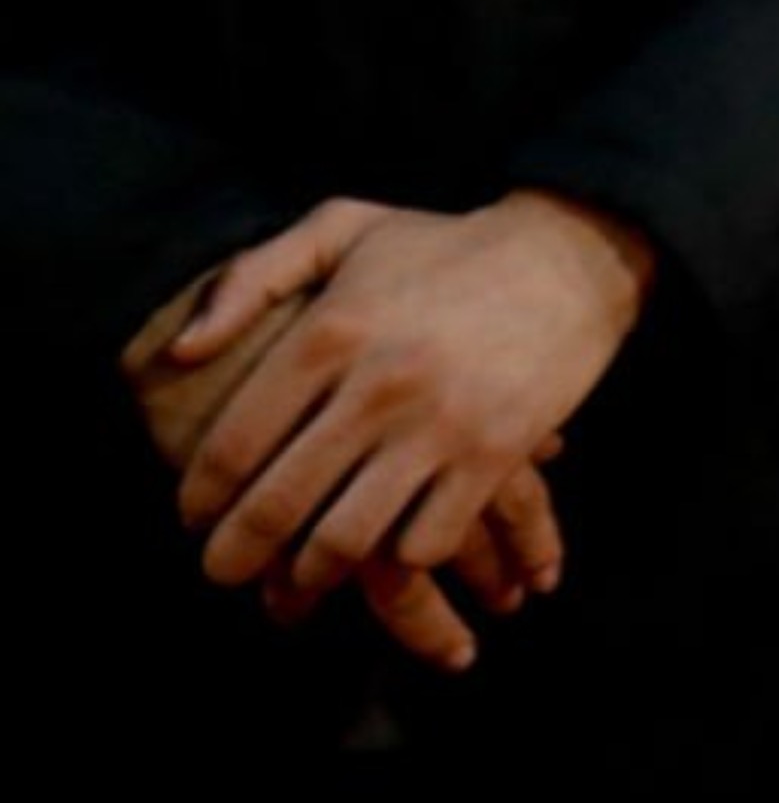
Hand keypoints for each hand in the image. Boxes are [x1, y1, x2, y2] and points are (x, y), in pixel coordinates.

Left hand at [127, 262, 560, 670]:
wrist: (575, 252)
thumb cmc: (448, 246)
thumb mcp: (345, 228)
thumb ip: (253, 277)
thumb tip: (179, 352)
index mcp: (330, 331)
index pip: (233, 446)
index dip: (198, 499)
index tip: (194, 517)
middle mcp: (378, 384)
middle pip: (278, 506)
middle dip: (235, 556)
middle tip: (224, 571)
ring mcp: (441, 424)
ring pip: (346, 539)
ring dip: (312, 573)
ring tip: (300, 574)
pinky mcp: (497, 452)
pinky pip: (426, 540)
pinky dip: (399, 558)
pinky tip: (389, 551)